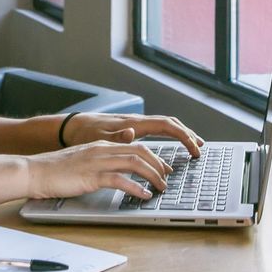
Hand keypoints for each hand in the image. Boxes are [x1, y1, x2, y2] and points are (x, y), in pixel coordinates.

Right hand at [24, 141, 172, 200]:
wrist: (34, 171)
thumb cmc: (56, 169)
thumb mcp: (84, 161)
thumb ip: (102, 161)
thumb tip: (118, 169)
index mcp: (102, 145)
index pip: (135, 146)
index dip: (154, 157)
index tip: (163, 168)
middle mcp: (102, 150)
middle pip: (140, 151)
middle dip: (158, 165)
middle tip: (167, 178)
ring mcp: (97, 162)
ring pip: (134, 163)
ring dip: (152, 176)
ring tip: (160, 188)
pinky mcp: (91, 176)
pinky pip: (119, 180)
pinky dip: (135, 188)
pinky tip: (143, 195)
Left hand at [62, 113, 203, 158]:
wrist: (72, 127)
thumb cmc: (84, 134)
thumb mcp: (98, 138)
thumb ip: (116, 136)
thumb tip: (132, 132)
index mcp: (134, 123)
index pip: (167, 126)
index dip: (184, 136)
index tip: (195, 148)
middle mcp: (137, 121)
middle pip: (170, 123)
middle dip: (187, 134)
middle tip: (199, 149)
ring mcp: (135, 124)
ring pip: (165, 125)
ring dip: (181, 134)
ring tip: (192, 145)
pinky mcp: (132, 129)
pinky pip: (157, 131)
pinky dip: (169, 136)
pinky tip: (171, 145)